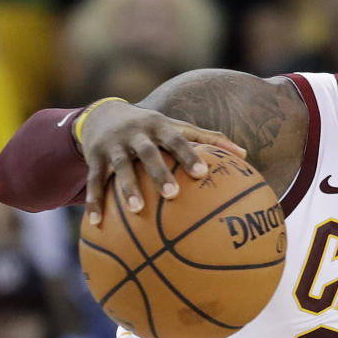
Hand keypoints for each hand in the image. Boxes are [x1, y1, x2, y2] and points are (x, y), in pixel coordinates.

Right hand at [80, 100, 244, 223]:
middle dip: (159, 172)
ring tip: (137, 210)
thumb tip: (244, 155)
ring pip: (119, 167)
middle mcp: (135, 133)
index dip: (189, 155)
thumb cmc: (153, 127)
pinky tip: (96, 224)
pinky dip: (95, 202)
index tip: (203, 173)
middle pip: (148, 152)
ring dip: (127, 188)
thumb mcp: (177, 127)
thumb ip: (209, 139)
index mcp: (159, 125)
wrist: (103, 113)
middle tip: (173, 194)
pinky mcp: (95, 158)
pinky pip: (94, 181)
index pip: (177, 139)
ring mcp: (113, 145)